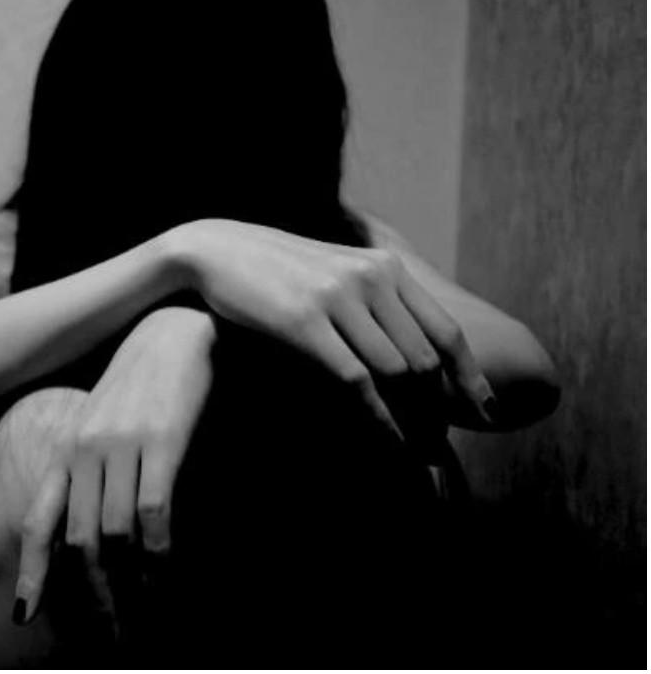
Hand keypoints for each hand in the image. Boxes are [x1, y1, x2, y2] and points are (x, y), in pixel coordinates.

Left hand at [13, 306, 215, 626]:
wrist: (173, 330)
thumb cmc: (140, 384)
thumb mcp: (102, 424)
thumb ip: (90, 470)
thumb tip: (91, 529)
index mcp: (67, 450)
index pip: (40, 520)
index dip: (32, 569)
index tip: (25, 612)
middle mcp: (84, 451)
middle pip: (78, 541)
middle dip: (91, 595)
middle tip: (109, 634)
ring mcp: (121, 446)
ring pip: (114, 533)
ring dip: (129, 583)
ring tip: (143, 615)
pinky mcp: (160, 441)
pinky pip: (153, 511)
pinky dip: (158, 552)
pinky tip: (165, 575)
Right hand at [172, 219, 495, 437]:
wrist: (214, 249)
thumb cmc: (273, 271)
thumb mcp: (333, 273)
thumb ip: (373, 301)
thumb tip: (410, 354)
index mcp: (385, 268)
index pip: (445, 331)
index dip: (470, 377)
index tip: (486, 412)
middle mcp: (370, 278)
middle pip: (425, 358)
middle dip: (439, 409)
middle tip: (441, 446)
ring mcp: (337, 298)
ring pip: (396, 370)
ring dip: (413, 418)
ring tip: (419, 451)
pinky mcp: (304, 322)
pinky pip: (356, 380)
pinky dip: (380, 417)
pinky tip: (387, 441)